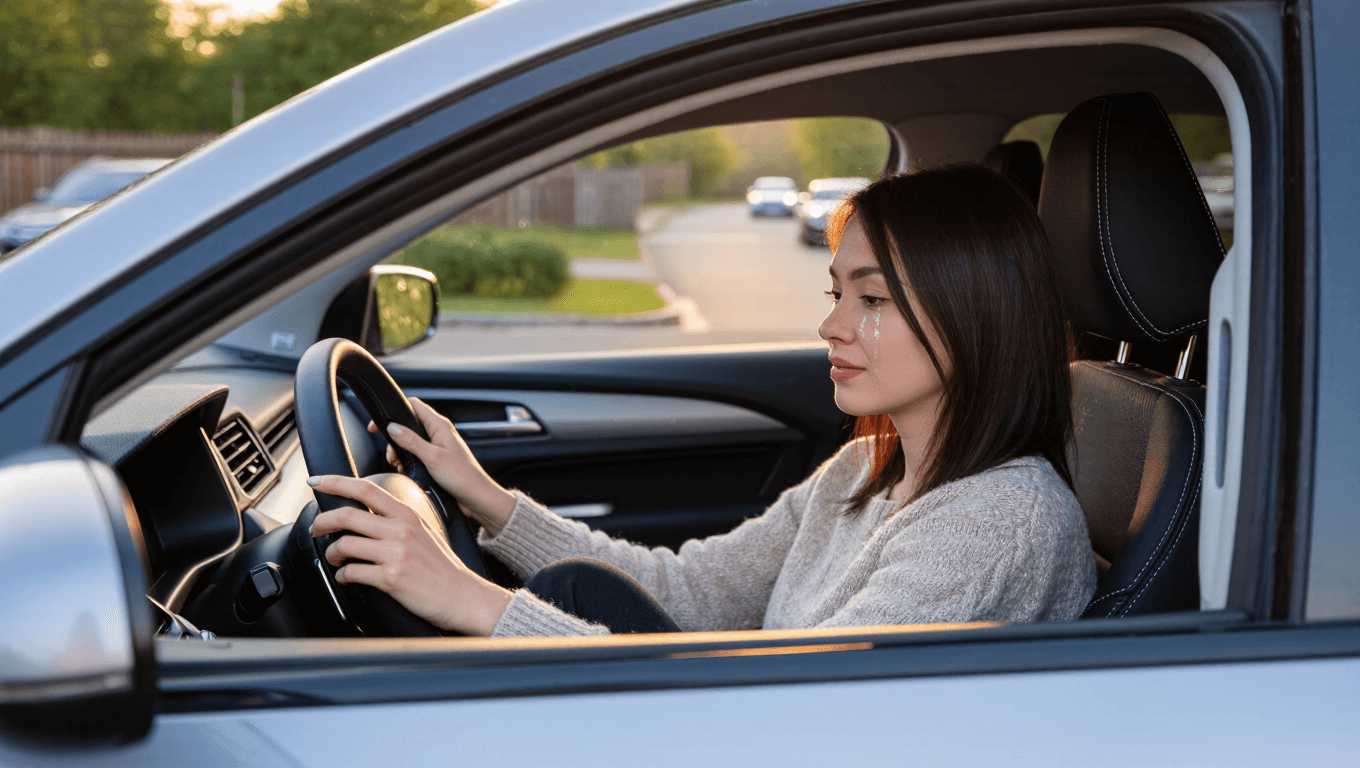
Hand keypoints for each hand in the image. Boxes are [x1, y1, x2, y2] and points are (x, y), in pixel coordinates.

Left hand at [308, 474, 512, 634]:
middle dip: (322, 522)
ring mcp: (396, 554)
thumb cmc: (441, 567)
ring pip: (344, 545)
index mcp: (407, 515)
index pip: (366, 488)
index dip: (335, 483)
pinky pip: (351, 573)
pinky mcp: (391, 578)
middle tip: (317, 529)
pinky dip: (342, 576)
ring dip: (331, 554)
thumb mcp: (423, 531)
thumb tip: (364, 515)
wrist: (462, 596)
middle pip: (347, 515)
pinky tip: (347, 578)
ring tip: (335, 559)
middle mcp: (401, 530)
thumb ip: (397, 520)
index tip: (316, 482)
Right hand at [369, 397, 515, 535]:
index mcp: (440, 425)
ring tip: (398, 464)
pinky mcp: (437, 458)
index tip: (378, 425)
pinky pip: (417, 453)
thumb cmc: (461, 476)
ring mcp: (438, 445)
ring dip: (400, 451)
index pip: (413, 405)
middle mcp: (439, 432)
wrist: (476, 497)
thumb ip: (411, 441)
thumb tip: (392, 427)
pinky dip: (408, 460)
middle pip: (409, 424)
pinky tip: (406, 470)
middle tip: (391, 454)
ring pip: (411, 441)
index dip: (394, 411)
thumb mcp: (432, 457)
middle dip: (395, 438)